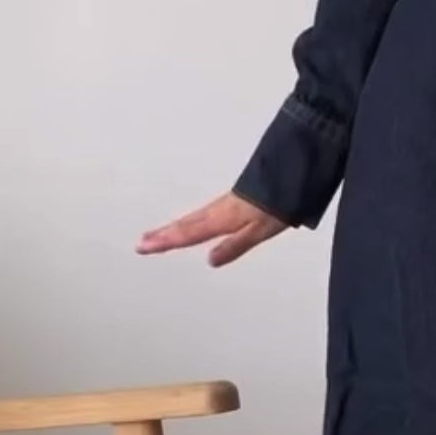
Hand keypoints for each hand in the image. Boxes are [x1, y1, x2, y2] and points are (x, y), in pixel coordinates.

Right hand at [136, 192, 286, 268]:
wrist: (294, 173)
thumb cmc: (279, 204)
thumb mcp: (259, 230)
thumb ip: (235, 245)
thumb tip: (210, 261)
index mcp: (222, 219)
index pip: (188, 234)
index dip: (165, 242)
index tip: (143, 247)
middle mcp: (219, 210)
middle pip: (185, 225)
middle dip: (162, 235)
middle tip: (141, 243)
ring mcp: (224, 204)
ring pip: (192, 218)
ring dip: (173, 227)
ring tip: (157, 234)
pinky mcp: (232, 200)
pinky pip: (202, 213)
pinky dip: (189, 220)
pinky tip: (191, 222)